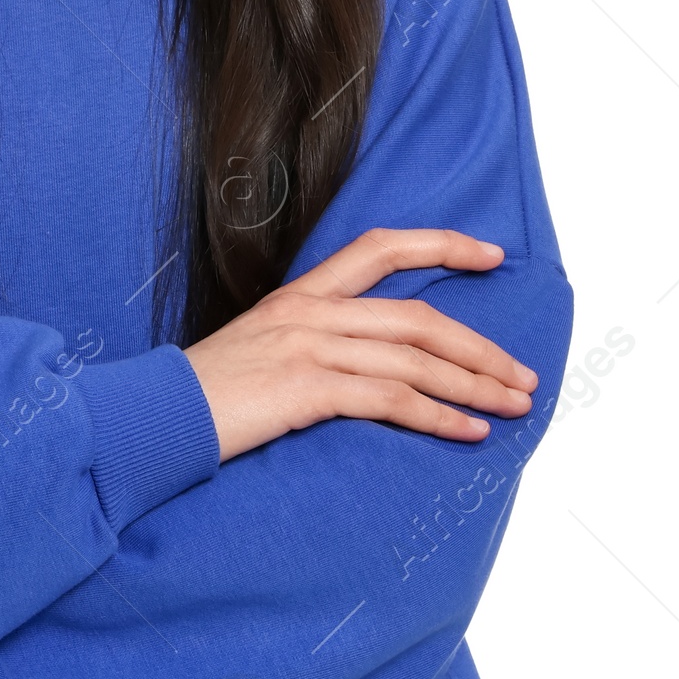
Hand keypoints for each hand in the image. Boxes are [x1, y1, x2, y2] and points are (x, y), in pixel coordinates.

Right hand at [183, 228, 534, 462]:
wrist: (155, 418)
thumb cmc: (207, 396)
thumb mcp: (260, 350)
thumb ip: (312, 344)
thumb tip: (370, 365)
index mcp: (300, 295)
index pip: (380, 248)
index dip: (441, 245)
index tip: (491, 255)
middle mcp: (309, 311)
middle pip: (419, 316)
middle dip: (482, 347)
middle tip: (523, 375)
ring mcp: (308, 347)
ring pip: (415, 358)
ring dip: (475, 385)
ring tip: (514, 406)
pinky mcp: (305, 388)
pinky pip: (391, 399)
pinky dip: (439, 417)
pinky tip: (470, 432)